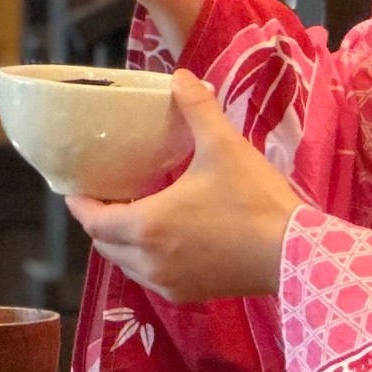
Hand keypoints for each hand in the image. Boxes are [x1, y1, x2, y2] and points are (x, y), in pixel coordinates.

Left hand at [69, 71, 304, 302]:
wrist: (294, 253)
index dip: (80, 204)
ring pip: (125, 264)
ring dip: (121, 243)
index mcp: (146, 226)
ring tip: (133, 214)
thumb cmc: (254, 200)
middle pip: (105, 244)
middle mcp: (148, 261)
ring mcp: (168, 283)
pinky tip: (163, 240)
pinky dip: (145, 260)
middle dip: (100, 221)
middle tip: (108, 195)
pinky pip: (151, 279)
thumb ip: (197, 108)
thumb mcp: (223, 146)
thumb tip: (180, 76)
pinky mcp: (190, 295)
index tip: (77, 187)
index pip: (93, 220)